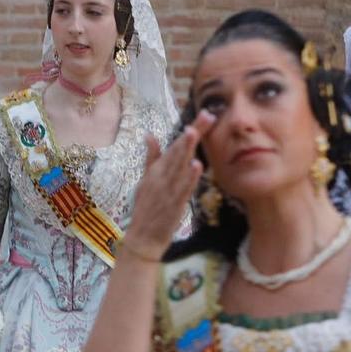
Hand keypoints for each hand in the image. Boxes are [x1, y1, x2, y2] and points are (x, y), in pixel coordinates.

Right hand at [125, 116, 213, 259]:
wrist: (143, 237)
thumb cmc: (146, 208)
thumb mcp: (145, 180)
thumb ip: (151, 158)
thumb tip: (150, 135)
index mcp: (157, 170)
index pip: (176, 145)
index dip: (191, 130)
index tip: (205, 114)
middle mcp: (162, 177)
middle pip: (179, 151)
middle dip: (193, 133)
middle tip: (207, 115)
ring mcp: (167, 190)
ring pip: (179, 166)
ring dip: (187, 149)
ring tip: (194, 132)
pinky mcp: (173, 204)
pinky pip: (183, 189)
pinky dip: (189, 177)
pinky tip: (196, 165)